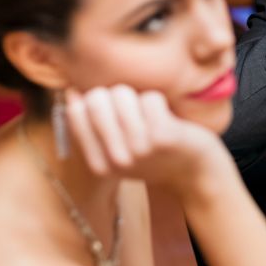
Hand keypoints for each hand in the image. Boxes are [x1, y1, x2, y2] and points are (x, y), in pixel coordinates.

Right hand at [63, 86, 233, 196]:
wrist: (194, 173)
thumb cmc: (153, 154)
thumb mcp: (117, 150)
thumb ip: (92, 126)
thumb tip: (71, 92)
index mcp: (99, 164)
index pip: (75, 111)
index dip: (91, 100)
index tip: (111, 111)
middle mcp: (116, 159)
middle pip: (96, 99)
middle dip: (115, 96)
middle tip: (133, 111)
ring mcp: (139, 148)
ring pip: (123, 94)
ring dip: (138, 99)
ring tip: (149, 117)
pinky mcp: (163, 136)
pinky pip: (150, 98)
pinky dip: (158, 102)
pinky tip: (166, 119)